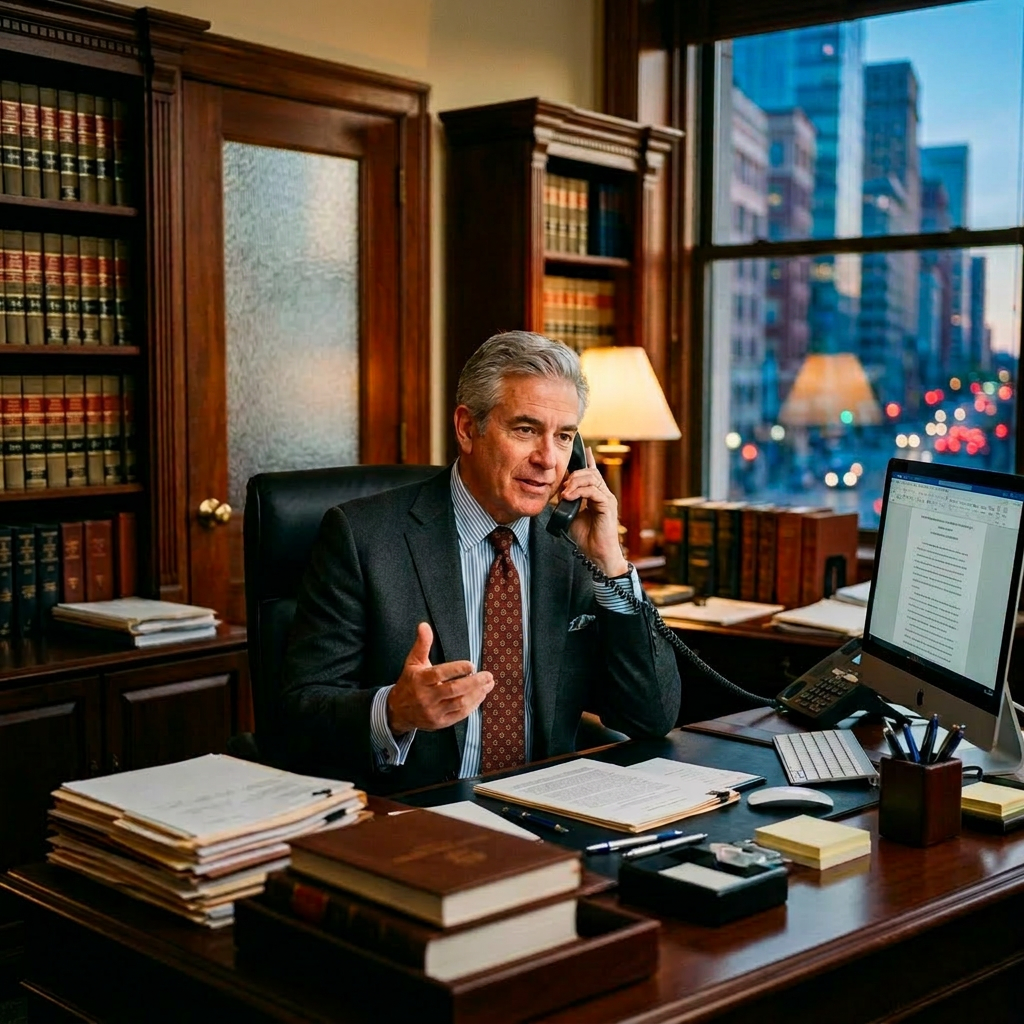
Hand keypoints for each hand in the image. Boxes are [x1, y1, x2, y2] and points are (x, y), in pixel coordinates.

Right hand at [387, 622, 493, 736]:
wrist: (398, 710)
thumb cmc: (410, 682)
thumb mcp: (413, 662)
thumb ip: (422, 644)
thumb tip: (424, 625)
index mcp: (420, 680)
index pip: (440, 674)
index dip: (458, 669)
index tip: (472, 665)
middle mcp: (426, 697)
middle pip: (454, 690)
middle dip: (474, 682)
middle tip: (488, 675)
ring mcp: (432, 712)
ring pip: (459, 703)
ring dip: (477, 694)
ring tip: (488, 684)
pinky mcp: (439, 723)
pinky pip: (459, 715)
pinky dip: (472, 705)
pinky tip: (480, 696)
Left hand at [560, 446, 628, 577]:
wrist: (597, 554)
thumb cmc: (586, 537)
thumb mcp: (570, 515)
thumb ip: (566, 501)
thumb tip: (556, 491)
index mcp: (596, 494)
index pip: (592, 472)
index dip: (587, 460)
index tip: (581, 448)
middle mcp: (604, 494)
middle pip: (590, 472)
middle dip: (574, 474)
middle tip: (562, 485)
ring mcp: (607, 499)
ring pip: (592, 478)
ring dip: (575, 482)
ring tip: (564, 492)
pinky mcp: (608, 506)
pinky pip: (594, 491)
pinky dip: (579, 492)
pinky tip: (569, 497)